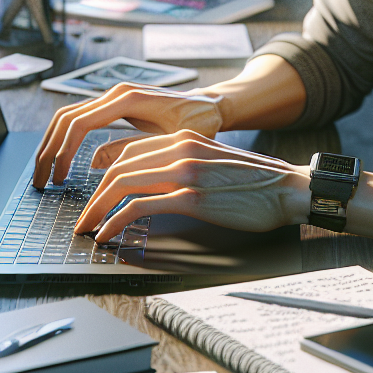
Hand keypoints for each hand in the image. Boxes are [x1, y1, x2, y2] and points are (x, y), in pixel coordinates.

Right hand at [33, 82, 223, 188]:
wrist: (211, 105)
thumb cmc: (199, 123)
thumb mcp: (169, 142)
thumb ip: (132, 150)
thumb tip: (95, 164)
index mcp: (126, 99)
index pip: (79, 124)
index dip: (63, 153)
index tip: (60, 180)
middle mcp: (116, 92)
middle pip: (65, 118)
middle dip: (48, 150)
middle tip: (40, 182)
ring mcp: (114, 96)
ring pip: (68, 116)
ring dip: (52, 145)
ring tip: (45, 174)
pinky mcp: (115, 104)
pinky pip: (81, 119)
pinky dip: (66, 139)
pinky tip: (63, 161)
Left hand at [73, 129, 310, 239]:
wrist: (290, 189)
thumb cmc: (256, 182)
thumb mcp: (214, 162)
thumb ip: (186, 164)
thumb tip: (158, 183)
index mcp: (185, 138)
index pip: (129, 150)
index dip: (105, 174)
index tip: (95, 196)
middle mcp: (181, 148)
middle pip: (119, 166)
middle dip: (94, 195)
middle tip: (83, 219)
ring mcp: (186, 171)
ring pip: (123, 182)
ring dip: (98, 209)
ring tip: (88, 229)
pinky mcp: (192, 196)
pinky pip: (139, 206)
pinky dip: (116, 220)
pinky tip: (109, 234)